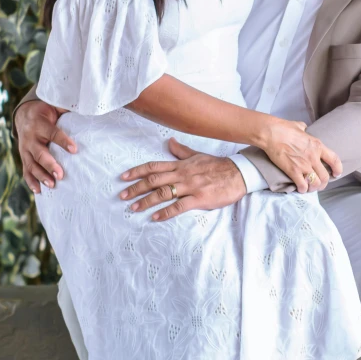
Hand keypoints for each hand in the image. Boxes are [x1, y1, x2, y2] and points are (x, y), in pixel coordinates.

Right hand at [15, 100, 76, 193]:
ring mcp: (25, 149)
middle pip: (40, 153)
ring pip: (31, 164)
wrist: (24, 114)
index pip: (52, 133)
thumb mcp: (54, 106)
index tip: (74, 149)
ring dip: (41, 176)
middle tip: (60, 175)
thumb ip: (66, 108)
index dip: (63, 141)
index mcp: (40, 124)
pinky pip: (26, 170)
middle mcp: (30, 137)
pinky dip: (31, 181)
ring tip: (52, 185)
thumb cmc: (46, 111)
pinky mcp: (24, 157)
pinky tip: (38, 191)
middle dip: (50, 165)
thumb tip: (85, 107)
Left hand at [119, 137, 246, 220]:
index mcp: (181, 164)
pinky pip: (179, 206)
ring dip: (147, 201)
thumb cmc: (217, 166)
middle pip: (155, 179)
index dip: (137, 171)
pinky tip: (155, 218)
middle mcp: (182, 174)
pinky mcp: (199, 198)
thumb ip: (181, 151)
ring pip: (164, 192)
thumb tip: (170, 142)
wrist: (238, 174)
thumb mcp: (197, 156)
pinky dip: (166, 212)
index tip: (123, 177)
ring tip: (134, 208)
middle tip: (122, 196)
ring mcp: (190, 186)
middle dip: (137, 188)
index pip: (154, 166)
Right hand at [258, 119, 341, 193]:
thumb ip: (304, 130)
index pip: (334, 160)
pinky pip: (302, 186)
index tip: (336, 173)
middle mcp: (313, 157)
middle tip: (319, 184)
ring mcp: (304, 165)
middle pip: (325, 176)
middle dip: (323, 183)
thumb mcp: (299, 126)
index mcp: (317, 145)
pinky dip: (302, 189)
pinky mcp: (293, 171)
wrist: (272, 134)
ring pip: (315, 183)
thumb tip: (303, 129)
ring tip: (310, 188)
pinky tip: (300, 189)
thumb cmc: (284, 128)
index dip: (338, 169)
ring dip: (313, 188)